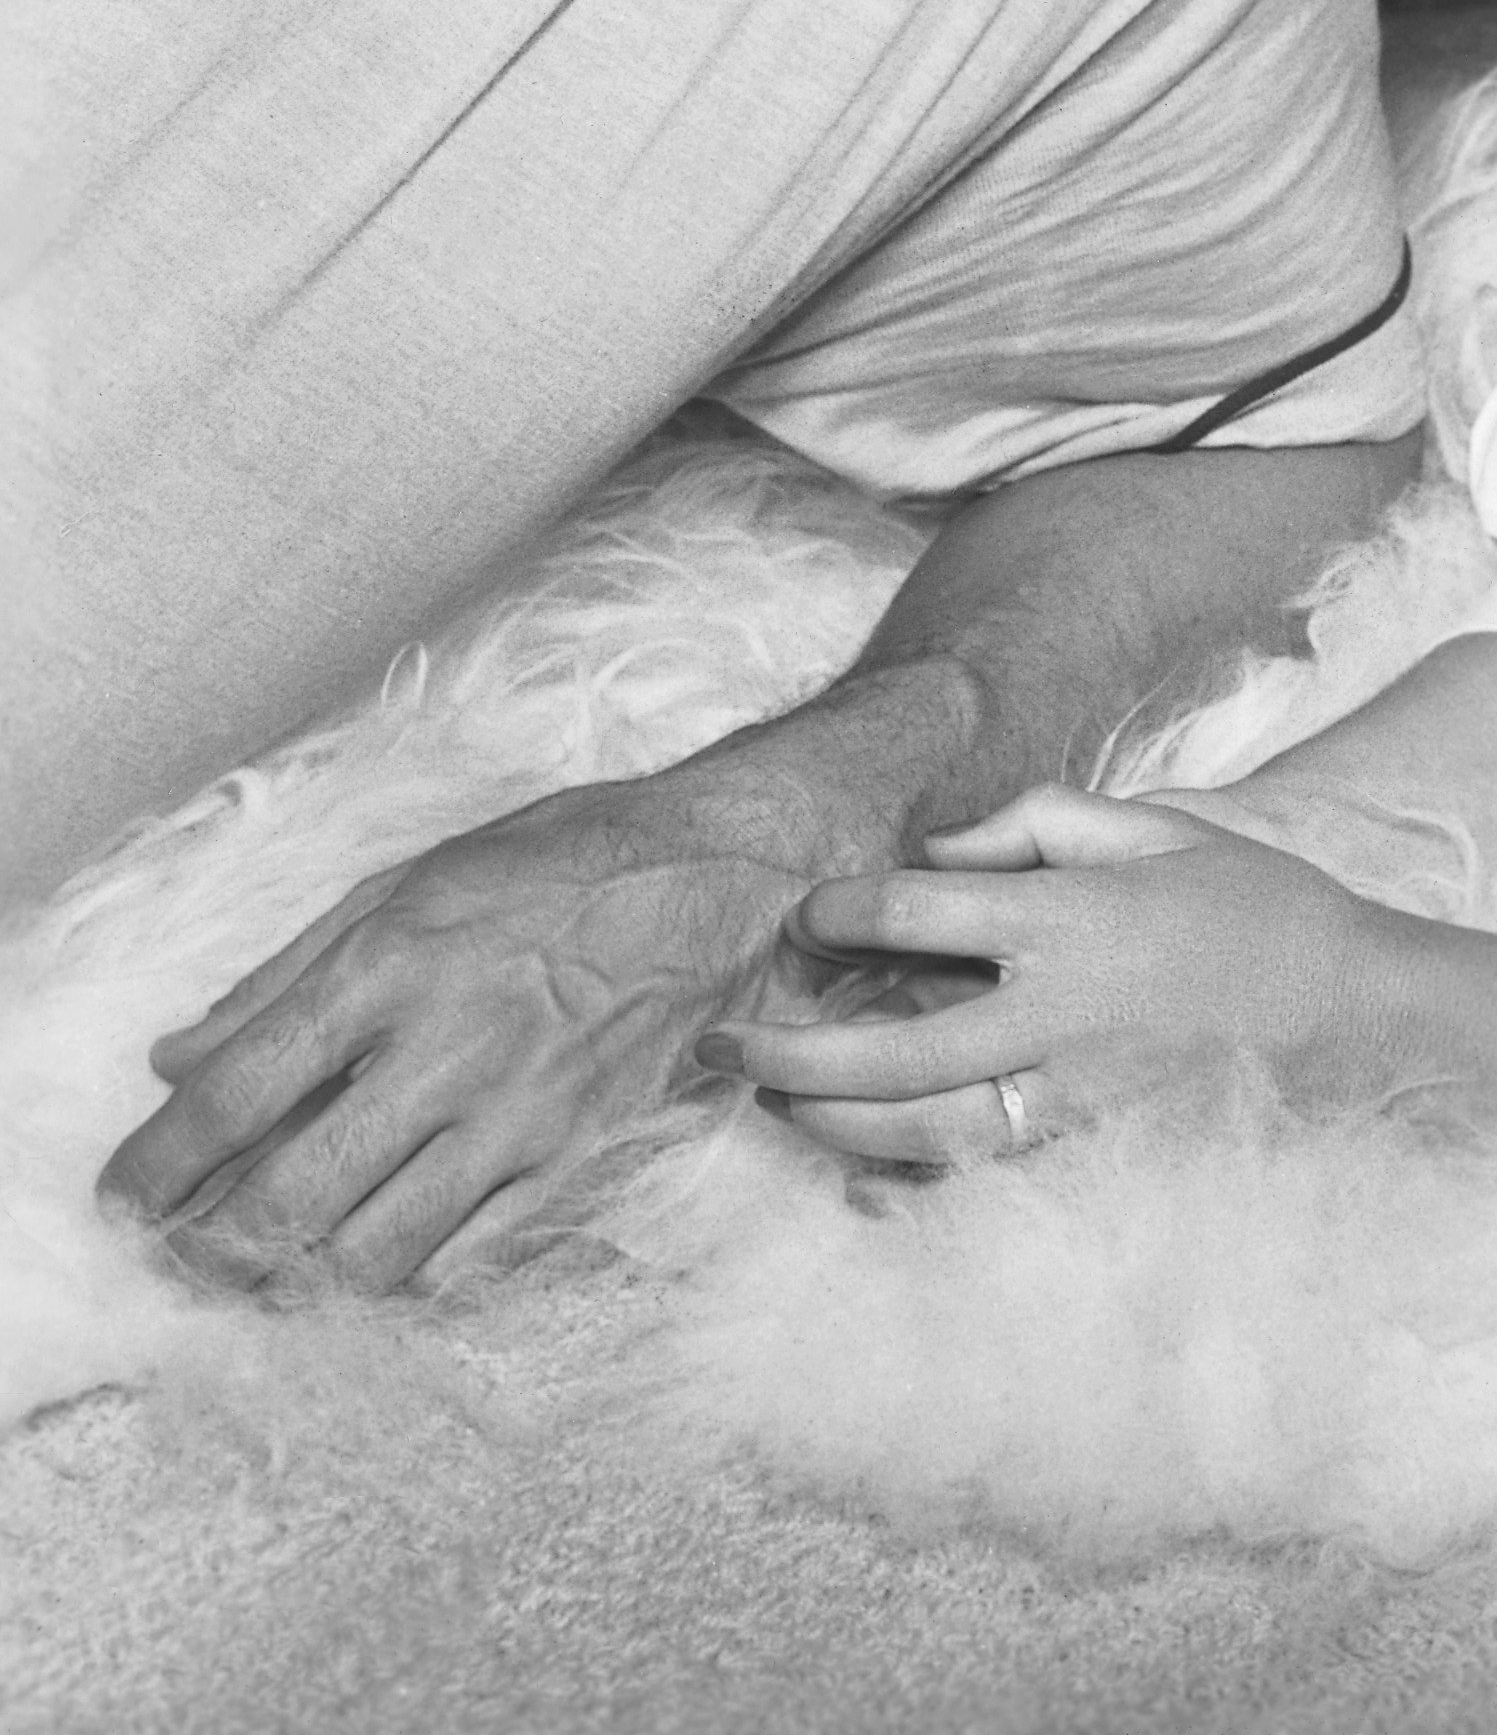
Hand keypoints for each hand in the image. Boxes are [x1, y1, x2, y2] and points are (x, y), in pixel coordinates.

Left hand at [98, 775, 819, 1291]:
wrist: (726, 878)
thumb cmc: (567, 862)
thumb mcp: (413, 878)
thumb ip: (288, 972)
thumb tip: (183, 1054)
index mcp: (390, 964)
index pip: (235, 1094)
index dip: (157, 1164)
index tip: (122, 1198)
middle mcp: (444, 1050)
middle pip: (286, 1199)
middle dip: (207, 1251)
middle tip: (180, 1258)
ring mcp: (513, 1116)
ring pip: (368, 1253)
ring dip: (294, 1282)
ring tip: (262, 1276)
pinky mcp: (573, 1158)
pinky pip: (464, 1259)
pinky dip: (401, 1280)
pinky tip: (372, 1263)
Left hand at [695, 783, 1396, 1167]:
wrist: (1357, 1016)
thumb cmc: (1253, 905)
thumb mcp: (1155, 826)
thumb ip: (1036, 826)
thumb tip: (934, 855)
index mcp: (1072, 919)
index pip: (917, 913)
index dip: (841, 910)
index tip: (807, 913)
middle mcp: (1061, 1016)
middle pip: (891, 1046)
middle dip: (793, 1049)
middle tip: (726, 1042)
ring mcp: (1077, 1101)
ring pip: (920, 1133)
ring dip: (833, 1122)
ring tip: (776, 1103)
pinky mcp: (1094, 1156)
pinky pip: (977, 1180)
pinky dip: (907, 1182)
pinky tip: (859, 1171)